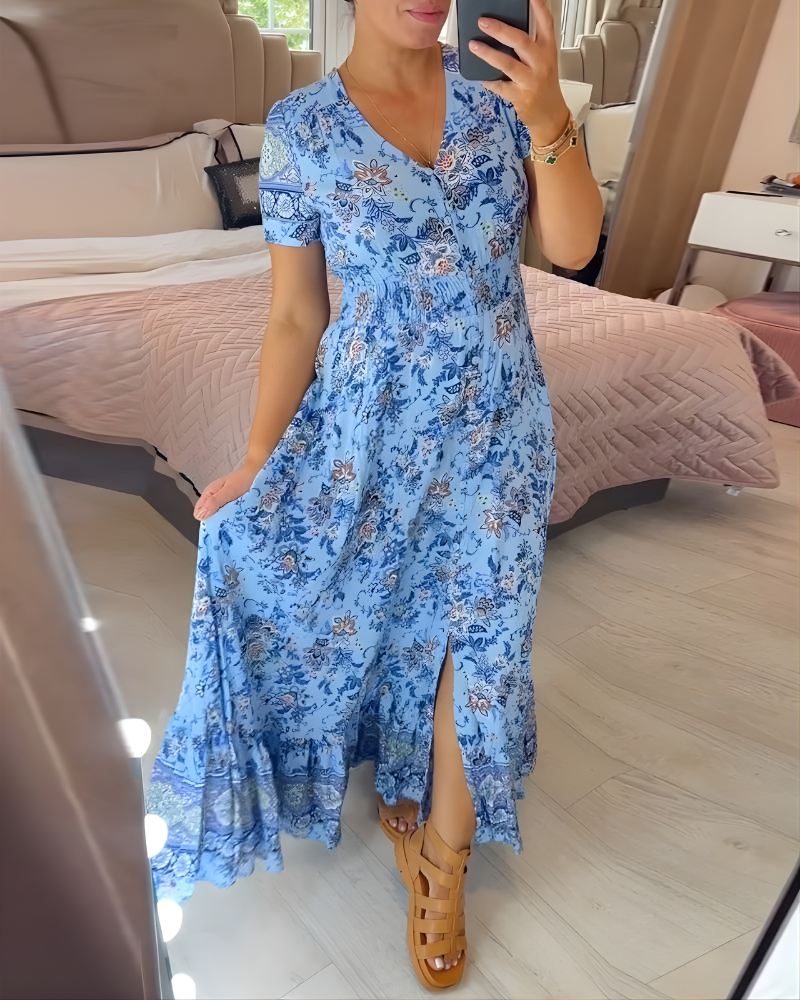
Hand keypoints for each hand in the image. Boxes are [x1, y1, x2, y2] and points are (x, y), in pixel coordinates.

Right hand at [193, 461, 260, 520]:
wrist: (257, 472)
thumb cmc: (243, 480)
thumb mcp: (228, 492)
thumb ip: (214, 502)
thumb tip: (199, 516)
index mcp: (208, 494)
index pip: (199, 513)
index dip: (206, 521)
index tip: (216, 526)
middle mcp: (213, 498)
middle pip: (208, 516)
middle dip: (215, 522)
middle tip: (227, 526)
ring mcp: (222, 501)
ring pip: (217, 516)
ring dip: (224, 520)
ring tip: (233, 523)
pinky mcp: (230, 504)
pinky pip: (226, 514)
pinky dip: (231, 517)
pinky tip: (237, 519)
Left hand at [468, 0, 570, 147]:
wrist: (550, 115)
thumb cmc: (544, 85)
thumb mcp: (543, 61)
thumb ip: (530, 45)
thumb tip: (505, 29)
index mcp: (548, 50)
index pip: (546, 23)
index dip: (539, 8)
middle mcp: (541, 63)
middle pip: (521, 41)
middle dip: (501, 30)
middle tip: (483, 22)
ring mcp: (531, 81)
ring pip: (508, 64)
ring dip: (488, 54)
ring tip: (474, 46)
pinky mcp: (520, 97)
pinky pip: (500, 86)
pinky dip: (490, 81)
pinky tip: (482, 77)